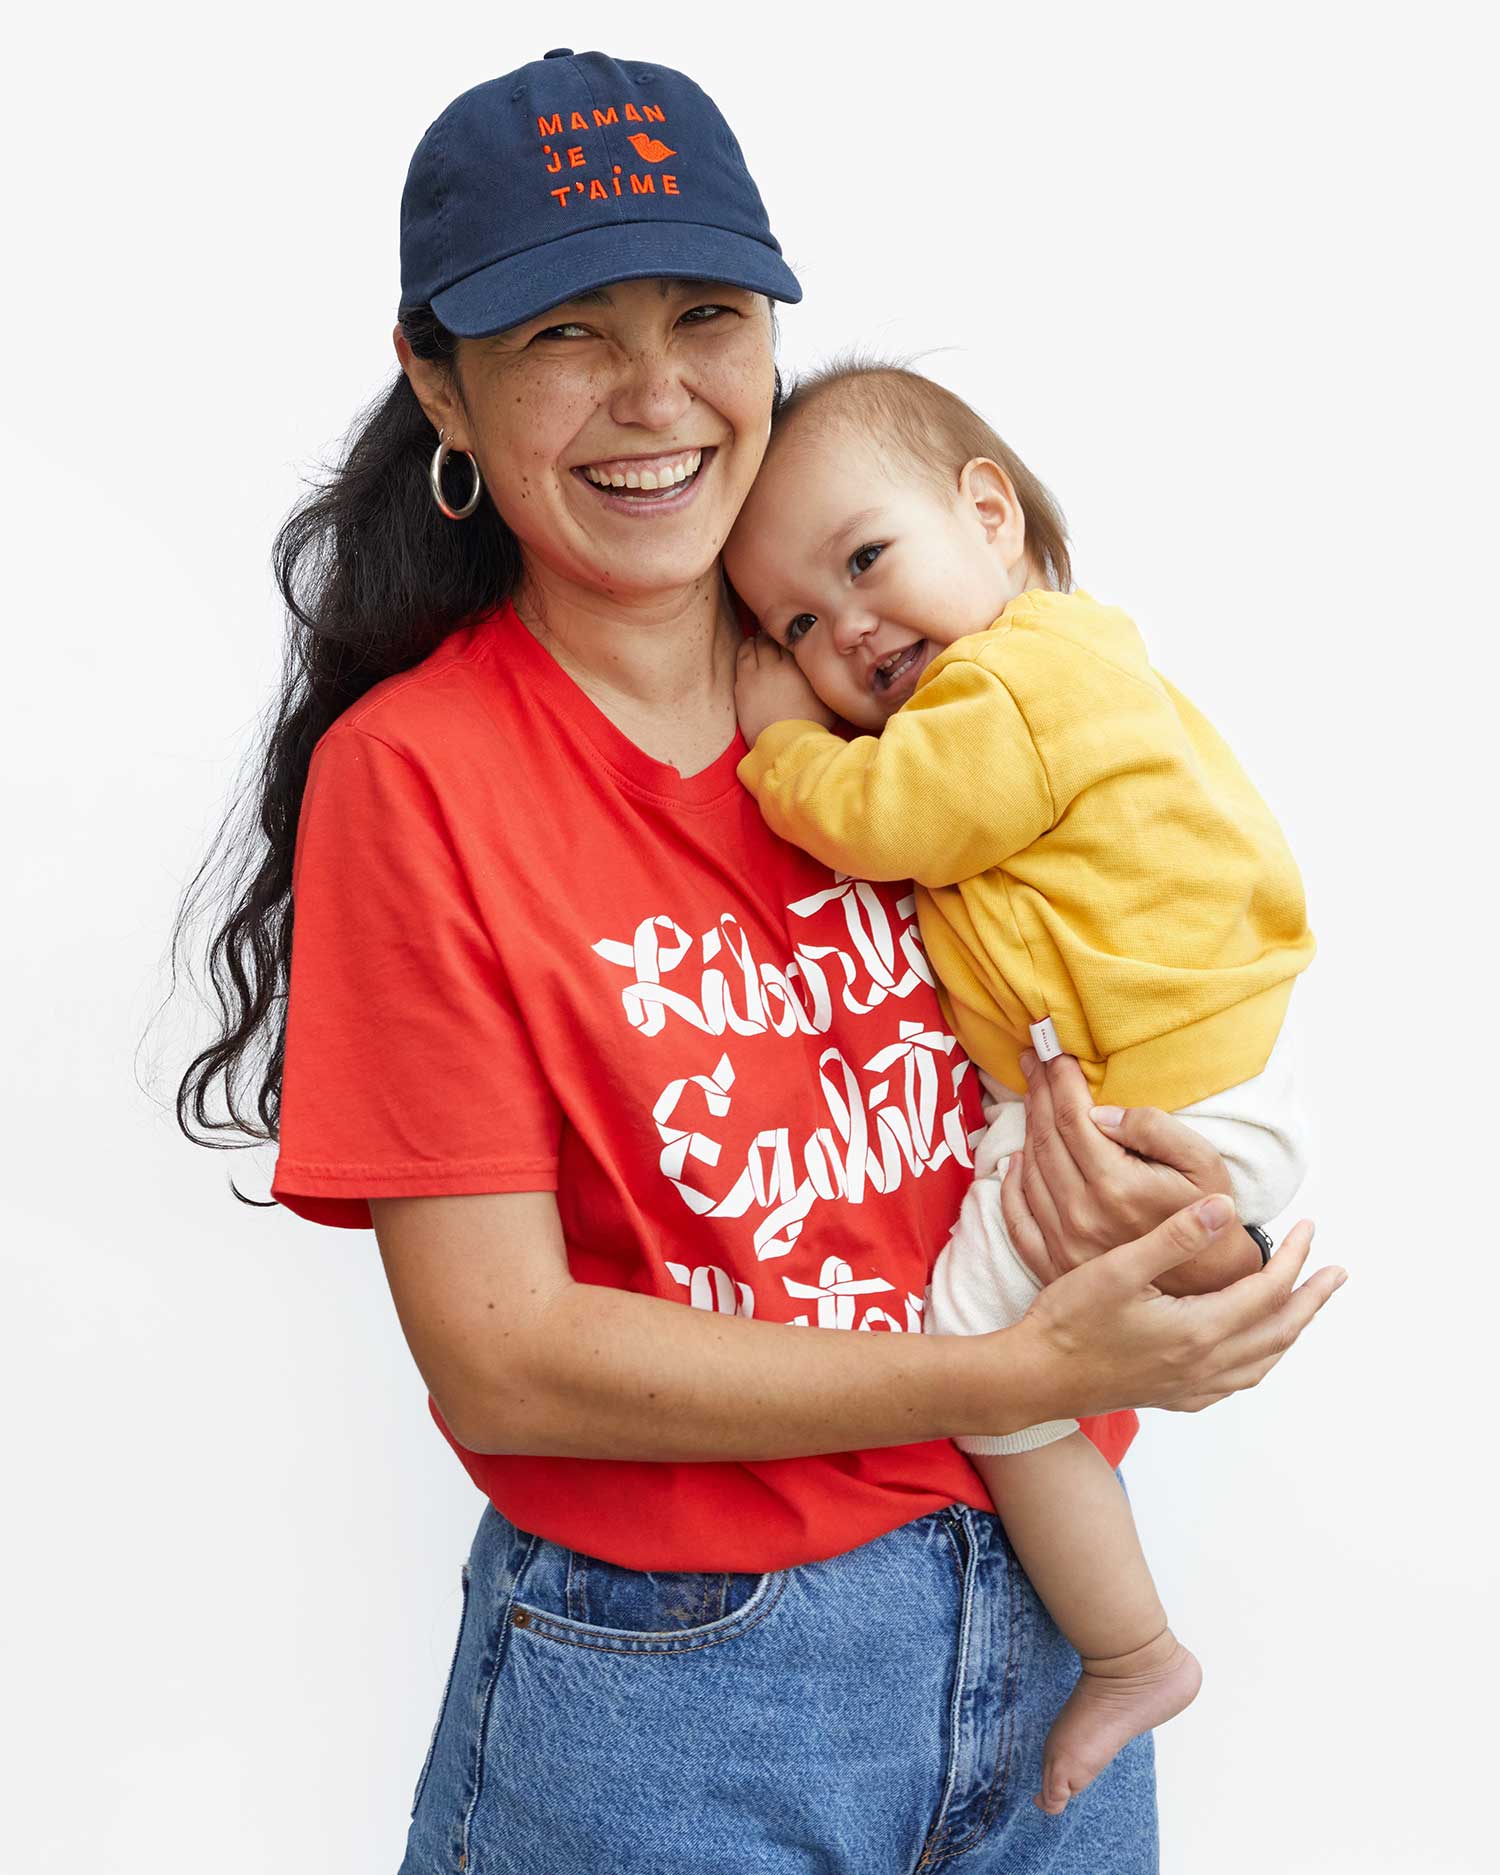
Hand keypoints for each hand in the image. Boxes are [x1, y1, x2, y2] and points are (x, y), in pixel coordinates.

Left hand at [735, 635, 834, 744]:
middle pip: (773, 640)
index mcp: (801, 667)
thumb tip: (834, 672)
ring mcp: (760, 673)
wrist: (785, 743)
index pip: (794, 642)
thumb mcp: (828, 701)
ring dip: (758, 639)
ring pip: (757, 645)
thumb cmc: (810, 726)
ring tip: (759, 637)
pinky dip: (746, 648)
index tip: (791, 635)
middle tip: (772, 633)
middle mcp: (780, 665)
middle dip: (773, 635)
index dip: (792, 636)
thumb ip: (827, 682)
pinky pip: (742, 656)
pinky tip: (748, 646)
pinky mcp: (744, 682)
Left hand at [1003, 1052, 1252, 1294]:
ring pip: (1029, 1171)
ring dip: (1027, 1128)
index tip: (1052, 1050)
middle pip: (1046, 1138)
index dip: (1059, 1079)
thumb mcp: (1202, 1162)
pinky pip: (1018, 1217)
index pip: (1072, 1118)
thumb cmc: (1211, 1215)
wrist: (1211, 1288)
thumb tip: (1100, 1112)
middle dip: (1038, 1092)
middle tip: (1032, 1059)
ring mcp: (1063, 1242)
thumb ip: (1153, 1129)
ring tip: (1030, 1096)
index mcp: (1115, 1185)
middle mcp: (1081, 1214)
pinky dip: (1011, 1184)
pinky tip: (1014, 1159)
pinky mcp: (1054, 1263)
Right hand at [1011, 1195, 1345, 1422]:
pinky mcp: (1175, 1396)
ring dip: (1290, 1330)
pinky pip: (1237, 1381)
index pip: (1266, 1290)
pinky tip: (1251, 1350)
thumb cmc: (1069, 1320)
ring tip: (1304, 1308)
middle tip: (1335, 1272)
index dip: (1294, 1258)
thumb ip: (1175, 1237)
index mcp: (1198, 1329)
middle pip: (1279, 1330)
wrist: (1035, 1378)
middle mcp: (1204, 1364)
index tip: (1309, 1229)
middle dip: (1310, 1297)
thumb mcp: (1118, 1267)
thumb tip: (1224, 1207)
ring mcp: (1191, 1386)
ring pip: (1262, 1360)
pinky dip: (1259, 1360)